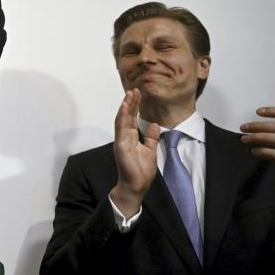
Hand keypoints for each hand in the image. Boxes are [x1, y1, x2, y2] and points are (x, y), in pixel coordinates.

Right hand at [109, 88, 159, 216]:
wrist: (137, 185)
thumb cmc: (141, 171)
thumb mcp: (150, 150)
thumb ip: (150, 137)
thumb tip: (153, 124)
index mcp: (130, 138)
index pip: (131, 118)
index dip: (134, 106)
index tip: (138, 94)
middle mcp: (123, 137)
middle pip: (126, 116)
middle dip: (130, 102)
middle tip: (134, 89)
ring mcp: (121, 141)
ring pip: (122, 119)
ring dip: (125, 106)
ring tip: (129, 94)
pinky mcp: (120, 146)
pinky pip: (120, 129)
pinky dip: (122, 117)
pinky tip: (125, 107)